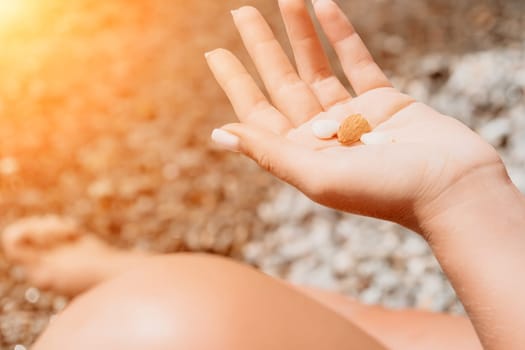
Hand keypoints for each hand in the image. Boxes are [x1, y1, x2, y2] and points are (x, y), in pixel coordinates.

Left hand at [206, 0, 503, 231]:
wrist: (452, 190)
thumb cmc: (385, 192)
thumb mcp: (317, 175)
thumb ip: (270, 152)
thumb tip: (220, 134)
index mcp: (301, 155)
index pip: (258, 113)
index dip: (235, 82)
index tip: (215, 52)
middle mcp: (322, 135)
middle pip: (283, 82)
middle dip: (262, 47)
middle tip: (241, 13)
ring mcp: (353, 117)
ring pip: (318, 67)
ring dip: (299, 34)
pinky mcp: (385, 101)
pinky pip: (357, 61)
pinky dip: (341, 35)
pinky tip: (325, 8)